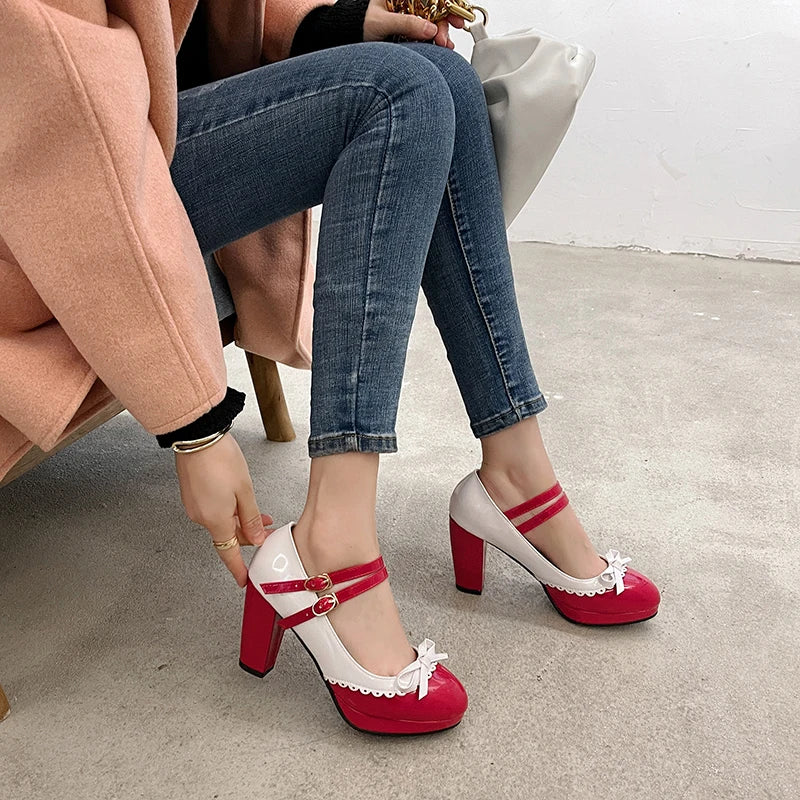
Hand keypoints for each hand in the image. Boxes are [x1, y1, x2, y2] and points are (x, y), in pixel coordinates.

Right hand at [175, 432, 271, 586]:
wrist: (197, 437)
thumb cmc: (221, 460)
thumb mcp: (245, 491)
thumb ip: (251, 518)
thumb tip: (256, 539)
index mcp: (215, 520)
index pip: (228, 553)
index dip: (237, 568)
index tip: (243, 580)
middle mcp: (201, 517)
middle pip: (227, 535)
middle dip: (247, 534)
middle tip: (266, 526)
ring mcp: (194, 506)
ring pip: (221, 521)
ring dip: (238, 519)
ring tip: (257, 509)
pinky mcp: (191, 494)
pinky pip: (212, 510)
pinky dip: (227, 510)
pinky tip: (238, 499)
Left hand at [364, 0, 466, 48]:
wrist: (345, 36)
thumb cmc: (357, 23)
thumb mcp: (382, 22)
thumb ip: (406, 24)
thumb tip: (430, 29)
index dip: (446, 4)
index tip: (455, 16)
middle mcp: (407, 3)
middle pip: (435, 8)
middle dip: (444, 23)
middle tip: (446, 38)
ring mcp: (409, 16)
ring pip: (432, 22)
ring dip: (441, 34)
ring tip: (443, 46)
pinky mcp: (408, 30)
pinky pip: (425, 33)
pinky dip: (434, 40)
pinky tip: (440, 46)